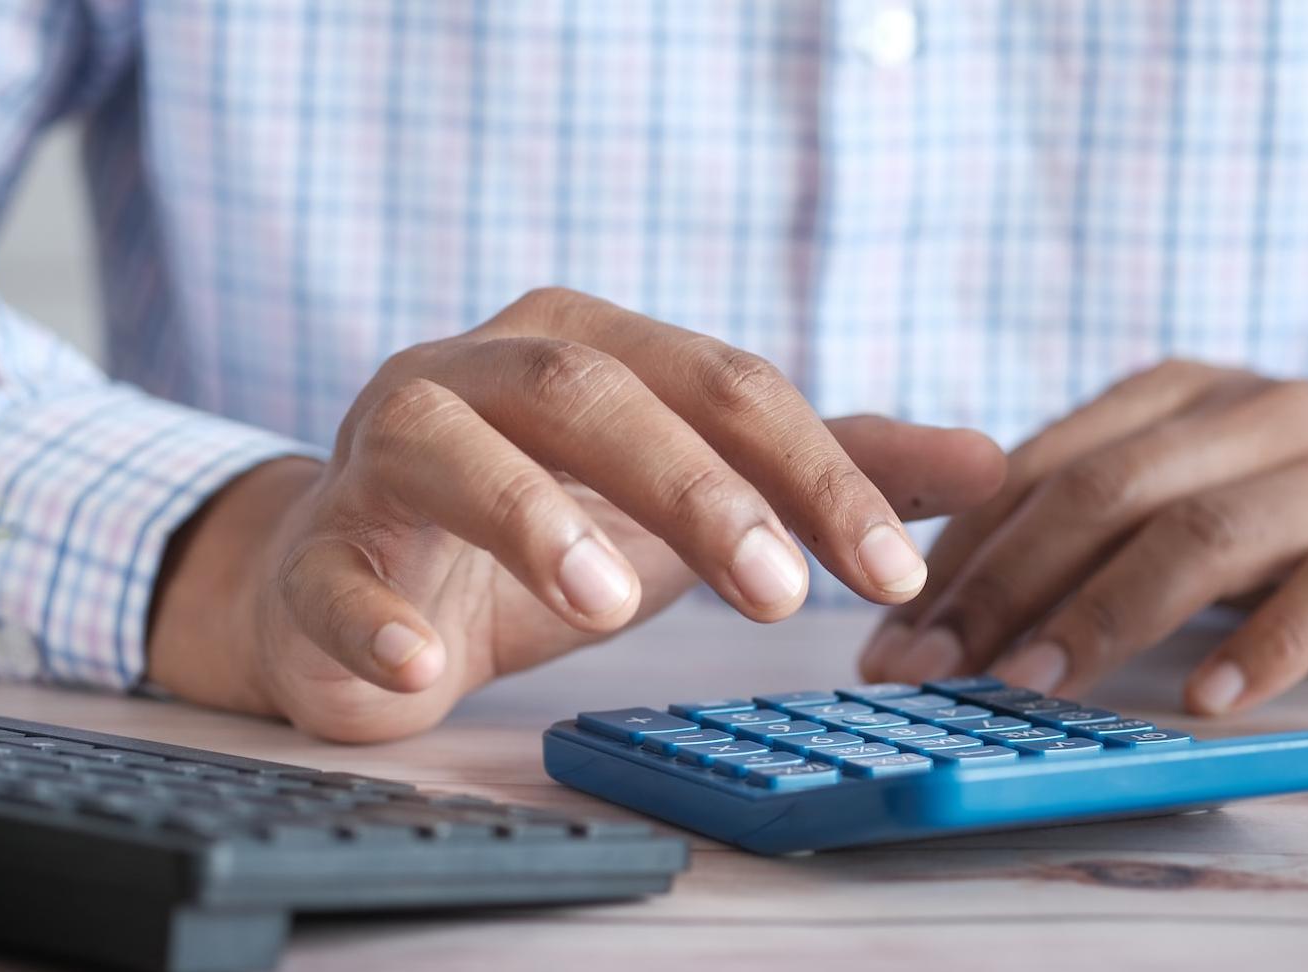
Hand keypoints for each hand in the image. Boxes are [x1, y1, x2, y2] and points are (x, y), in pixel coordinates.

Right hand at [149, 288, 1004, 740]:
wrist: (366, 579)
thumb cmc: (543, 525)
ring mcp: (384, 453)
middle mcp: (480, 372)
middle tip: (779, 593)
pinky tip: (424, 668)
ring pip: (448, 446)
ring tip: (609, 603)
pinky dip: (374, 620)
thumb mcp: (692, 495)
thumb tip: (991, 461)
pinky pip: (331, 574)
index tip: (891, 569)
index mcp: (586, 345)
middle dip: (693, 485)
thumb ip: (824, 472)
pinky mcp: (317, 550)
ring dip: (530, 517)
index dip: (812, 469)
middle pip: (590, 389)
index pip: (719, 382)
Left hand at [860, 360, 1307, 714]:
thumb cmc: (1288, 501)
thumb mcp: (1182, 482)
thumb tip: (939, 602)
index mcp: (1173, 394)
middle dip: (1000, 586)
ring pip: (1198, 535)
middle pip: (1101, 495)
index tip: (891, 633)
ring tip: (1031, 687)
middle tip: (931, 669)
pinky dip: (1263, 644)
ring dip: (1103, 616)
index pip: (1037, 468)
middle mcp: (1248, 415)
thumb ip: (1082, 518)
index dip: (957, 554)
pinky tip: (1206, 698)